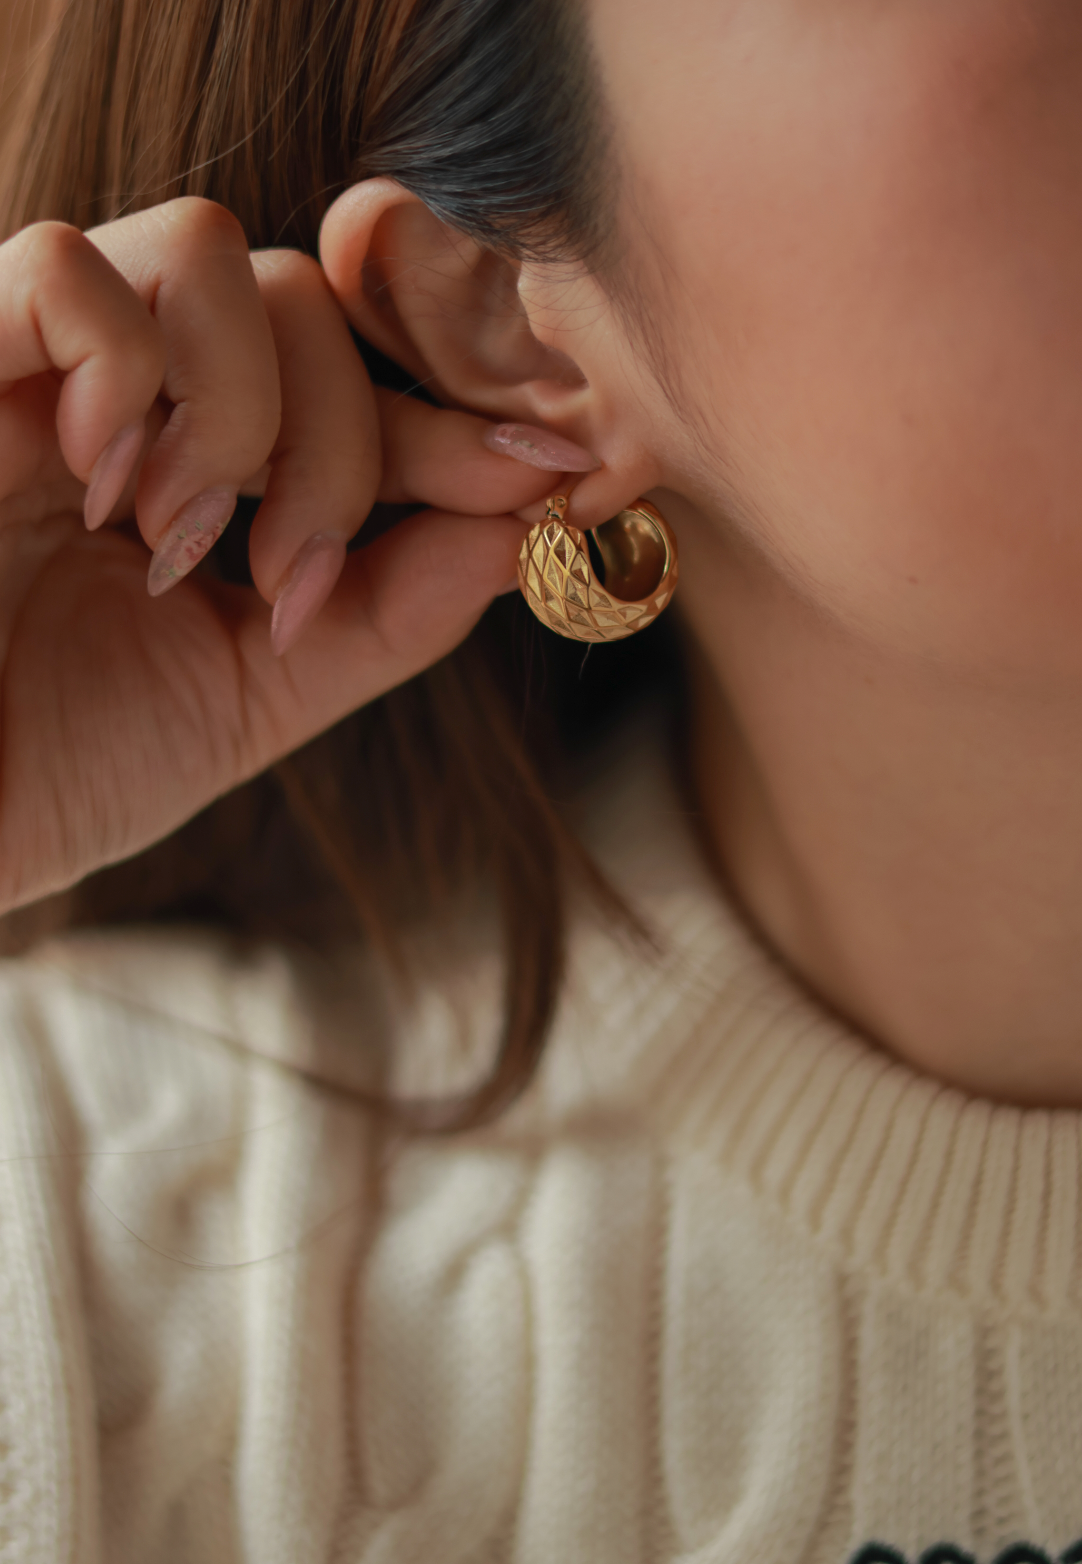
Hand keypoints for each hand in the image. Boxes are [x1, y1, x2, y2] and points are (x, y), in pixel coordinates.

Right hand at [0, 198, 561, 913]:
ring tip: (176, 539)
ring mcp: (35, 361)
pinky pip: (65, 269)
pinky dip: (122, 373)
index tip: (544, 474)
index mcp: (194, 458)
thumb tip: (525, 529)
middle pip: (304, 298)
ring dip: (237, 411)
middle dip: (341, 444)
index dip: (452, 419)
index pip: (357, 377)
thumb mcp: (253, 694)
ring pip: (207, 254)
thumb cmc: (48, 764)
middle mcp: (124, 389)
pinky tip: (100, 484)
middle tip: (287, 580)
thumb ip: (386, 611)